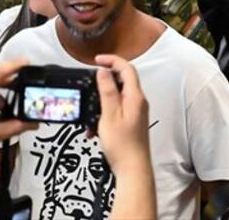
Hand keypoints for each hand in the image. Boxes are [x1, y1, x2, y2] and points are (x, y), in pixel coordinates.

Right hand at [93, 54, 150, 174]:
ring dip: (102, 98)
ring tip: (90, 110)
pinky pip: (117, 108)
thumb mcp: (109, 115)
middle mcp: (138, 101)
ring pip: (118, 94)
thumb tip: (104, 71)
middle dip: (105, 79)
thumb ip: (107, 91)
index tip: (97, 60)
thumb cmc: (123, 146)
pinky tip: (95, 125)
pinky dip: (104, 111)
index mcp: (135, 97)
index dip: (111, 60)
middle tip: (90, 80)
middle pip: (123, 79)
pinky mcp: (131, 120)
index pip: (126, 68)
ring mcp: (136, 111)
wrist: (133, 169)